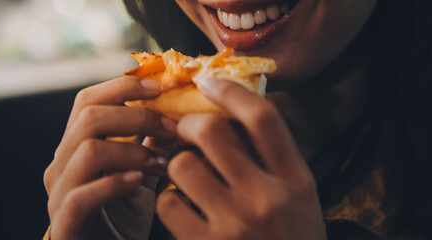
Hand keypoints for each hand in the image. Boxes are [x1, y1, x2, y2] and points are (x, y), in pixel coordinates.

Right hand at [44, 76, 176, 239]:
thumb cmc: (122, 207)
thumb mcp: (137, 168)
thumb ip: (148, 142)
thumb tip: (174, 114)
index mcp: (75, 144)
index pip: (87, 100)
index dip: (122, 86)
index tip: (159, 87)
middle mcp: (61, 162)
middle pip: (90, 118)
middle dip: (137, 117)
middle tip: (172, 128)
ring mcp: (60, 191)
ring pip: (89, 151)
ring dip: (133, 151)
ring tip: (162, 162)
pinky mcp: (65, 222)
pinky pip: (82, 196)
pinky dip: (114, 184)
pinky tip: (138, 182)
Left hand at [156, 78, 325, 239]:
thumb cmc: (292, 236)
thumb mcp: (298, 194)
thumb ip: (274, 157)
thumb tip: (230, 112)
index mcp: (296, 179)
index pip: (263, 118)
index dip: (232, 92)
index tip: (210, 83)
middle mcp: (266, 198)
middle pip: (212, 132)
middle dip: (190, 124)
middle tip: (185, 129)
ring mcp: (234, 224)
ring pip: (182, 165)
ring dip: (177, 163)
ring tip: (185, 173)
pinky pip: (168, 203)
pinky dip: (169, 199)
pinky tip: (181, 206)